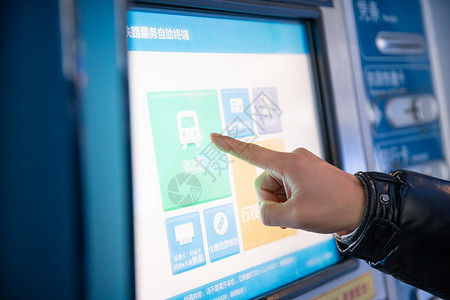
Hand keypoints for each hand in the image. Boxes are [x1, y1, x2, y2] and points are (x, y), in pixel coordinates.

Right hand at [210, 133, 364, 235]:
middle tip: (292, 212)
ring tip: (303, 211)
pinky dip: (291, 200)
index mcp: (288, 164)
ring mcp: (301, 165)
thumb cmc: (333, 208)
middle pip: (264, 182)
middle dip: (272, 200)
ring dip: (283, 202)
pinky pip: (288, 186)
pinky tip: (305, 208)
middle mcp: (293, 159)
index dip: (229, 146)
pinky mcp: (308, 172)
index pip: (251, 154)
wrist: (364, 207)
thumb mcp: (295, 217)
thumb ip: (269, 214)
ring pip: (276, 187)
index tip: (213, 136)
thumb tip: (265, 210)